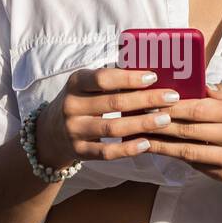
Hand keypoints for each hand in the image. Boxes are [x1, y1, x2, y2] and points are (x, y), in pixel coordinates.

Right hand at [34, 66, 182, 169]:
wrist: (50, 133)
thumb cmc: (80, 101)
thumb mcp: (86, 84)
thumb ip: (111, 78)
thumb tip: (149, 69)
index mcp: (75, 83)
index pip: (102, 78)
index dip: (129, 78)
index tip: (153, 77)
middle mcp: (71, 106)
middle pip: (113, 103)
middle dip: (146, 99)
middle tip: (171, 97)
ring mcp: (74, 130)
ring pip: (113, 128)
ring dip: (143, 123)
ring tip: (165, 119)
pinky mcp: (80, 151)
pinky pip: (107, 152)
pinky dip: (128, 149)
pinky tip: (147, 143)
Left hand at [135, 81, 221, 188]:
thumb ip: (219, 91)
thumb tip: (193, 83)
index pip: (195, 108)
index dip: (169, 106)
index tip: (148, 102)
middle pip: (186, 131)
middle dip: (158, 125)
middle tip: (135, 120)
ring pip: (186, 152)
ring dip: (159, 145)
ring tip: (139, 137)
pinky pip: (194, 165)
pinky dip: (174, 157)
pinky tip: (158, 149)